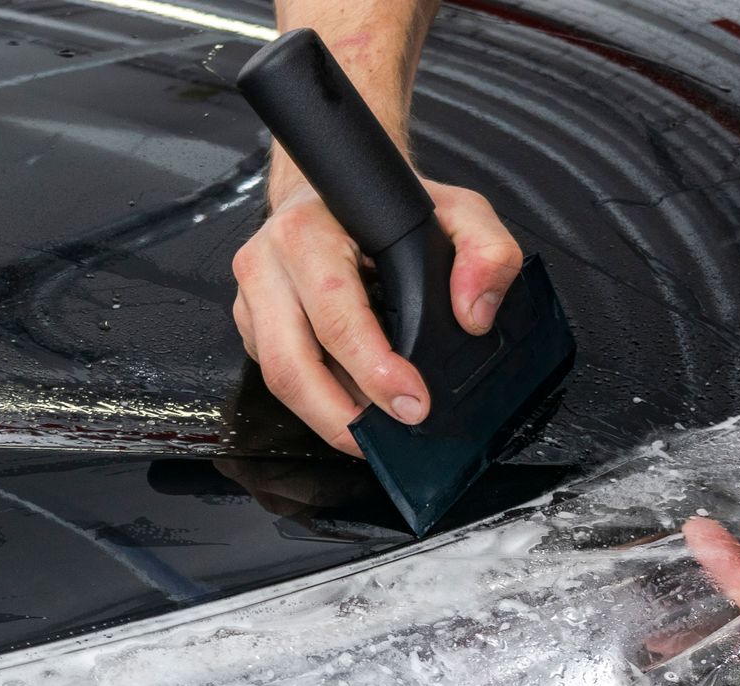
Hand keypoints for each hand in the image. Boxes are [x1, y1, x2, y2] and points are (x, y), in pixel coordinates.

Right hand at [230, 173, 522, 456]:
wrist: (334, 191)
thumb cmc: (386, 205)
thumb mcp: (456, 211)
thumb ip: (486, 251)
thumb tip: (474, 313)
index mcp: (308, 233)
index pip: (335, 316)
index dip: (374, 370)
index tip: (412, 403)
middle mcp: (268, 264)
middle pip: (291, 364)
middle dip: (341, 416)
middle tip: (385, 439)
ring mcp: (253, 297)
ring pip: (279, 378)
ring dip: (327, 417)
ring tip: (372, 434)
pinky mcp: (253, 322)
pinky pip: (278, 374)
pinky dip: (317, 400)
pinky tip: (354, 405)